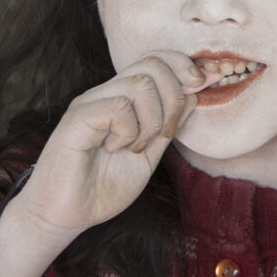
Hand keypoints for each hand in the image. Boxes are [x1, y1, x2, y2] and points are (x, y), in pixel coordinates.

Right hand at [8, 51, 200, 243]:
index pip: (158, 60)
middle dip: (175, 96)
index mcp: (123, 98)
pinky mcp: (78, 117)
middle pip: (153, 63)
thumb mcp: (149, 154)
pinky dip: (129, 130)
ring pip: (140, 83)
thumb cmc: (103, 187)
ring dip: (152, 120)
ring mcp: (90, 102)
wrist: (66, 215)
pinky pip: (119, 106)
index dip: (187, 66)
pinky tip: (116, 149)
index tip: (210, 83)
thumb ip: (169, 125)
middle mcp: (106, 93)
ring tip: (137, 147)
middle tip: (165, 133)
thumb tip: (196, 94)